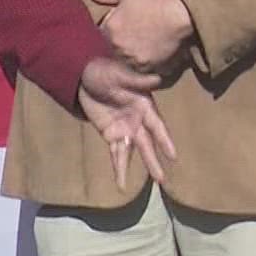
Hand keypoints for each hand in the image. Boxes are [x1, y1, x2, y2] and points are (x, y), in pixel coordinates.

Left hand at [76, 57, 175, 189]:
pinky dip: (119, 167)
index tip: (173, 156)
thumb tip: (156, 78)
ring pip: (132, 152)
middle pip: (147, 143)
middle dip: (153, 160)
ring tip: (151, 184)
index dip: (165, 140)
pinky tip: (122, 183)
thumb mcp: (118, 74)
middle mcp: (137, 120)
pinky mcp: (111, 135)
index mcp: (143, 105)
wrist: (83, 76)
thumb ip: (136, 79)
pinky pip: (116, 153)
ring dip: (139, 167)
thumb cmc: (104, 71)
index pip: (156, 125)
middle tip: (162, 179)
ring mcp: (124, 129)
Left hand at [88, 0, 193, 70]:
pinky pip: (141, 70)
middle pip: (113, 49)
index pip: (104, 34)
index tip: (124, 28)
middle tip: (136, 37)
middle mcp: (117, 46)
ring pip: (126, 61)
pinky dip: (145, 65)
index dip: (113, 31)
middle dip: (121, 45)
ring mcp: (131, 59)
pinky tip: (152, 55)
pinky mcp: (147, 68)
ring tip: (144, 47)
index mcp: (109, 28)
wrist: (179, 15)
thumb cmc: (154, 1)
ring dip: (131, 57)